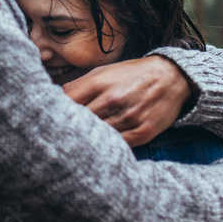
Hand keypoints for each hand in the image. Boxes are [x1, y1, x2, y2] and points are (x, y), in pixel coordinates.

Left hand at [62, 56, 194, 145]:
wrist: (171, 77)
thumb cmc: (132, 75)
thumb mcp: (105, 72)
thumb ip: (79, 84)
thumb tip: (56, 97)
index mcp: (99, 82)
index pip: (67, 102)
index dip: (56, 113)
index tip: (51, 120)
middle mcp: (113, 99)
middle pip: (81, 122)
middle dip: (70, 130)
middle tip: (58, 139)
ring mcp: (129, 117)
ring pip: (98, 137)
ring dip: (88, 141)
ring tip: (78, 146)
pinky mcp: (143, 132)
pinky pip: (118, 146)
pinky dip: (108, 148)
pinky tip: (101, 149)